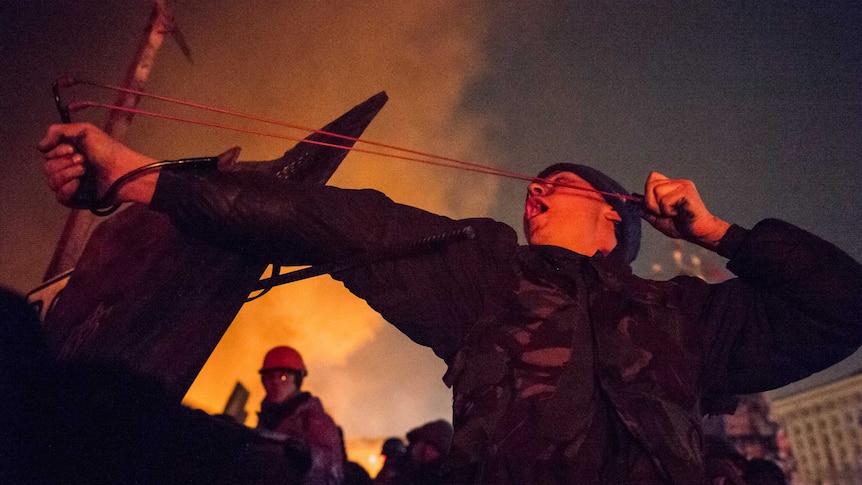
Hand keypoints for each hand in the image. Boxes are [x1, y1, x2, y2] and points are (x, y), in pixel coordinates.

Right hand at [38, 123, 157, 205]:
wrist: (122, 170)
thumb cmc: (108, 150)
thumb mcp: (84, 131)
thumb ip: (58, 131)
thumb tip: (40, 146)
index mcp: (67, 153)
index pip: (46, 154)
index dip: (57, 150)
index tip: (73, 148)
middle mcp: (66, 168)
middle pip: (46, 167)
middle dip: (65, 162)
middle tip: (84, 160)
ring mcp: (70, 184)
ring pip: (51, 181)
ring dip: (68, 173)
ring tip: (85, 170)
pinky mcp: (75, 199)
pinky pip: (59, 196)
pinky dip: (67, 188)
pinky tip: (79, 183)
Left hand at [640, 171, 730, 250]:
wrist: (698, 233)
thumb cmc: (680, 226)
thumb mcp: (657, 218)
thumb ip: (644, 209)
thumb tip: (630, 201)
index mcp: (671, 186)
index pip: (652, 177)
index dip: (648, 192)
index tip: (656, 206)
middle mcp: (677, 182)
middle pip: (650, 183)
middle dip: (651, 202)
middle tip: (664, 212)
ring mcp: (682, 185)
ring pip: (656, 191)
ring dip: (660, 208)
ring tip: (673, 213)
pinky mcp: (686, 190)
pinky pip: (664, 200)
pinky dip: (668, 211)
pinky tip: (679, 214)